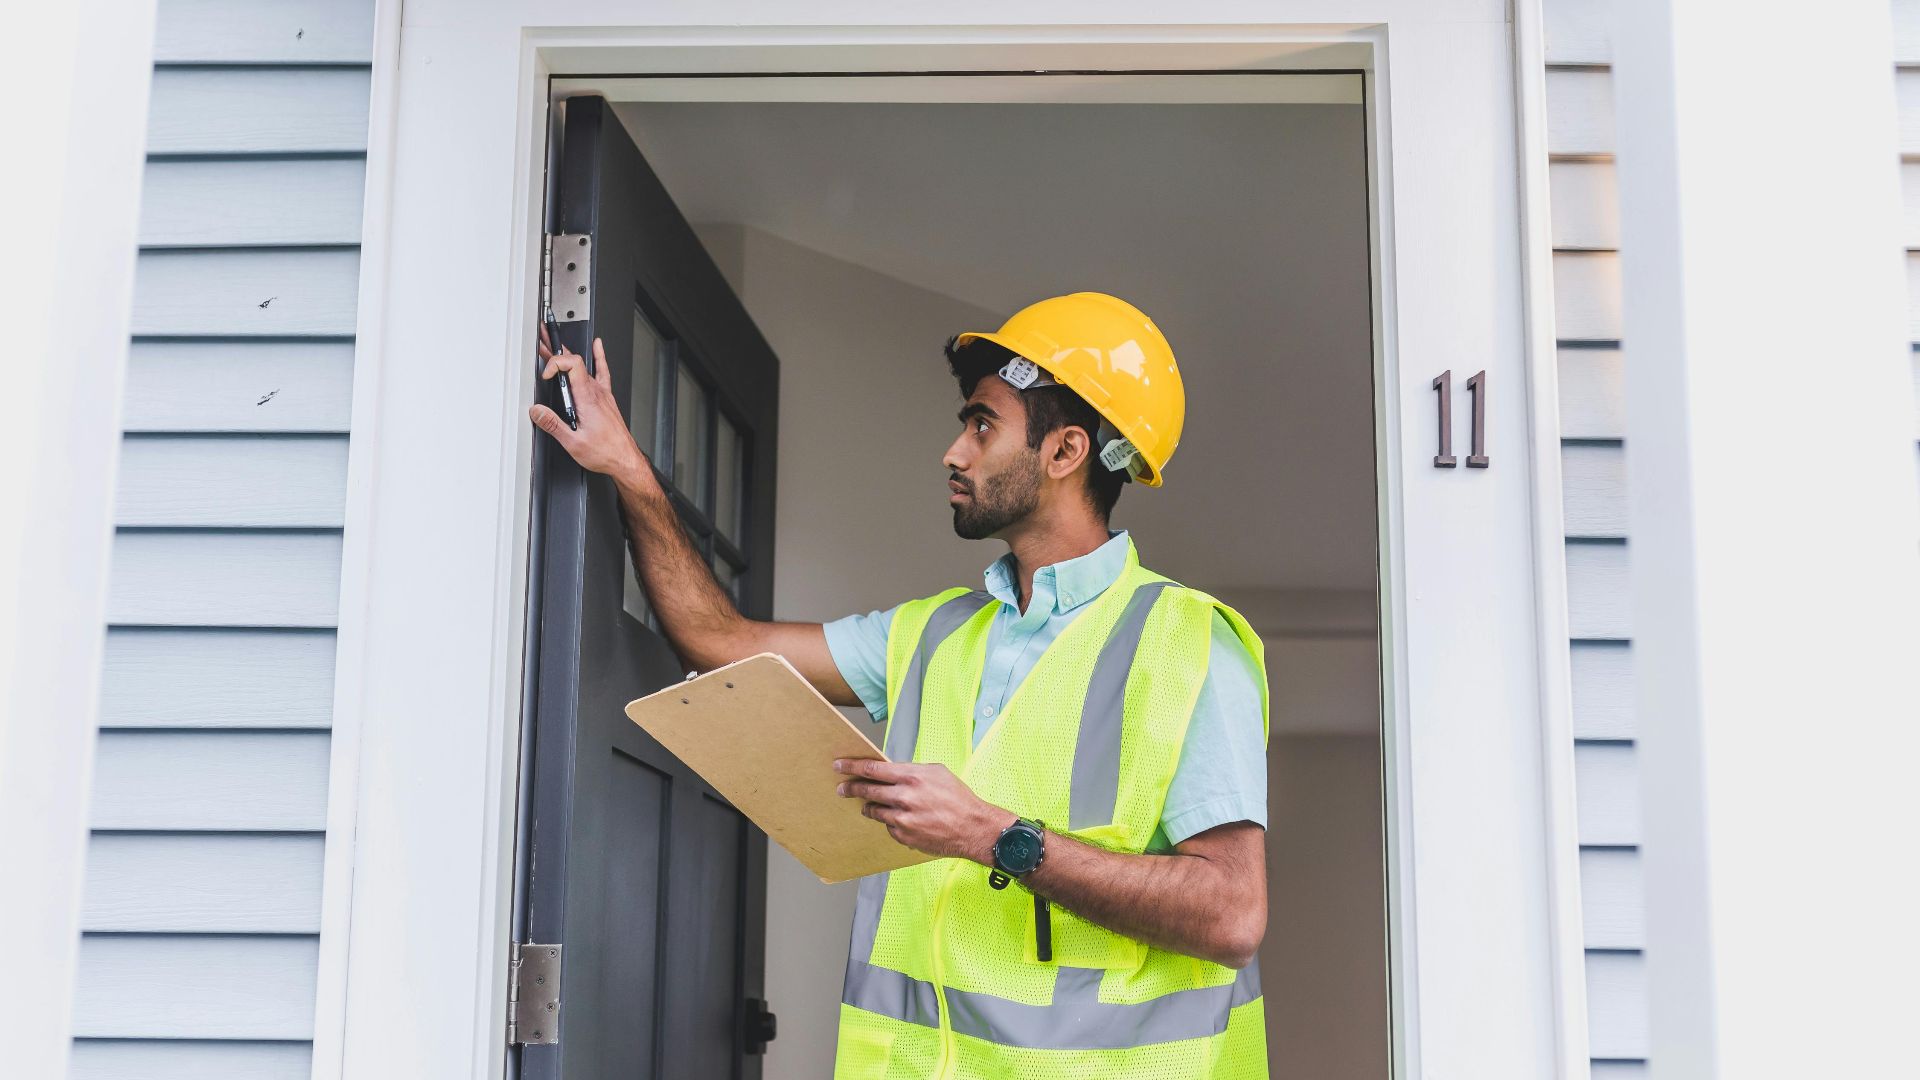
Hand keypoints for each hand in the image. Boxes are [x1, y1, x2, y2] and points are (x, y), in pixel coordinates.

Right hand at [529, 327, 650, 483]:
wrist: (625, 459)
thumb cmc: (606, 452)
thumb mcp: (573, 442)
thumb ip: (553, 424)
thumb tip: (536, 411)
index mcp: (587, 398)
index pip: (571, 364)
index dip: (555, 363)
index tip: (545, 376)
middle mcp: (596, 392)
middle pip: (574, 361)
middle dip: (554, 351)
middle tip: (541, 340)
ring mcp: (602, 394)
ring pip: (583, 366)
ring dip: (567, 356)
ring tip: (553, 344)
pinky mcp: (606, 399)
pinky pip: (602, 371)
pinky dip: (599, 357)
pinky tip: (597, 346)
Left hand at [834, 759, 1013, 863]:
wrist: (972, 827)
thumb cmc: (957, 798)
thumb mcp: (936, 772)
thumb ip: (911, 771)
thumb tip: (890, 771)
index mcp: (912, 776)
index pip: (873, 769)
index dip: (852, 767)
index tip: (839, 766)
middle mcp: (904, 797)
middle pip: (866, 790)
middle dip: (851, 788)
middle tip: (842, 788)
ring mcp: (902, 819)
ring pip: (873, 811)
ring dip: (869, 806)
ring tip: (870, 804)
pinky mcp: (903, 836)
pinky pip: (887, 826)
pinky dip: (890, 821)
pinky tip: (902, 819)